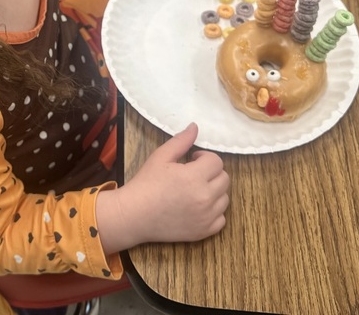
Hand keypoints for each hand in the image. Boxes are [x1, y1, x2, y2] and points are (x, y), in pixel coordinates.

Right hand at [96, 123, 228, 249]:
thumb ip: (181, 141)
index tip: (192, 160)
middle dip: (211, 172)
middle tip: (193, 174)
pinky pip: (221, 219)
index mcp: (194, 177)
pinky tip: (197, 207)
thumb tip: (195, 127)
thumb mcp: (160, 157)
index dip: (204, 157)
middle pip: (224, 179)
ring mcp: (206, 217)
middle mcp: (205, 198)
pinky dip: (213, 212)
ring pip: (224, 198)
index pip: (216, 161)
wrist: (134, 215)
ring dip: (214, 191)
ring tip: (195, 190)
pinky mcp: (204, 232)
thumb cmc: (146, 183)